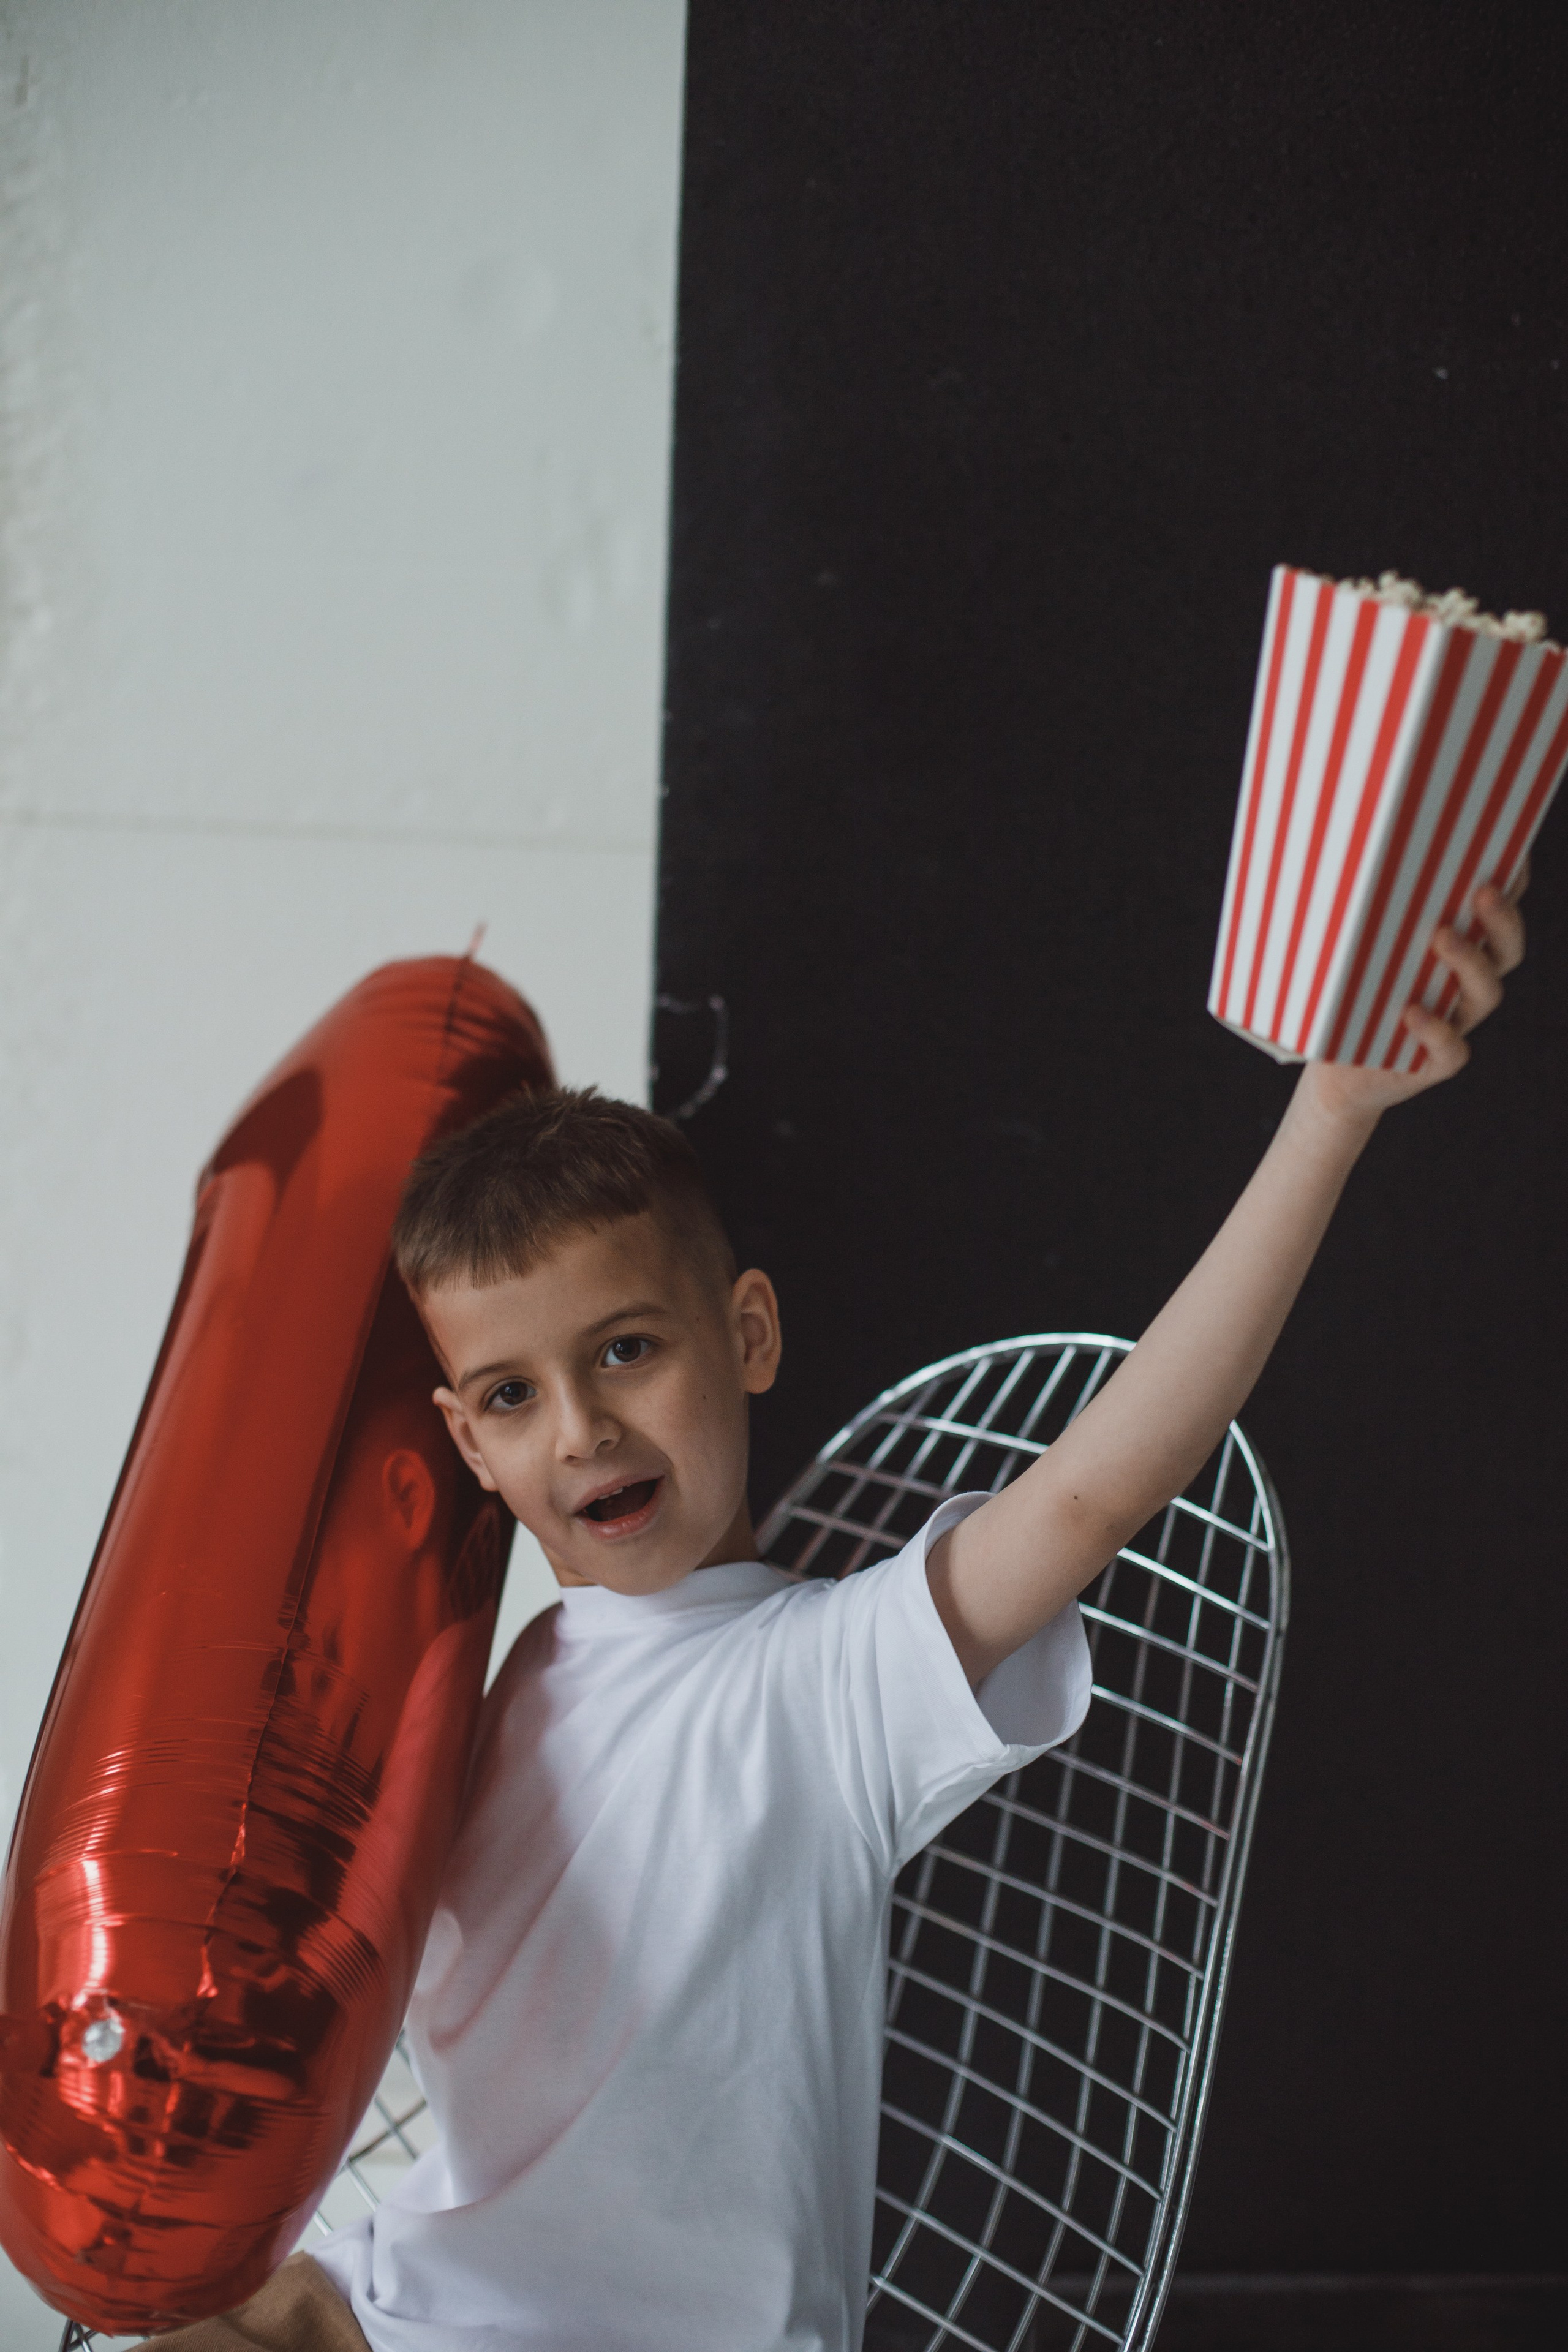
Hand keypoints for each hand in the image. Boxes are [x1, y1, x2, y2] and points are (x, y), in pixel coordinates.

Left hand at [1302, 871, 1526, 1125]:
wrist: (1337, 1073)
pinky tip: (1413, 1012)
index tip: (1508, 851)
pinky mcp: (1434, 1063)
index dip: (1511, 884)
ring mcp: (1456, 1023)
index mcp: (1459, 951)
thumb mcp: (1354, 952)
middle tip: (1482, 891)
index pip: (1495, 914)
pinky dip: (1437, 1031)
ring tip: (1442, 936)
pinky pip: (1452, 1049)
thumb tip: (1336, 853)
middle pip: (1505, 949)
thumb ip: (1359, 911)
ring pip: (1486, 993)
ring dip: (1469, 963)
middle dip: (1501, 919)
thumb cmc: (1346, 998)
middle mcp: (1466, 985)